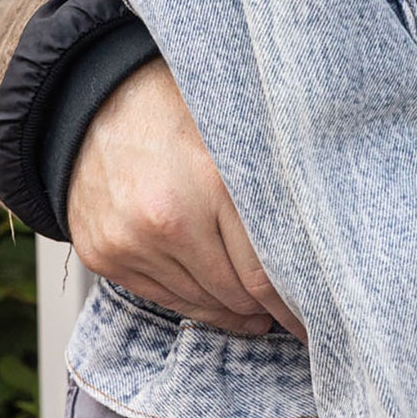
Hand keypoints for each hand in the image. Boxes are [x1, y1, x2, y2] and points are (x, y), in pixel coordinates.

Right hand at [67, 57, 303, 339]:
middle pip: (231, 294)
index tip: (313, 317)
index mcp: (212, 182)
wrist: (97, 100)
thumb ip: (271, 180)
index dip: (292, 302)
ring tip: (255, 313)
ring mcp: (130, 242)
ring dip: (229, 310)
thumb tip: (319, 238)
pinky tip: (213, 297)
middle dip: (265, 310)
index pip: (262, 272)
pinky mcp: (103, 256)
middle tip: (292, 317)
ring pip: (197, 301)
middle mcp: (167, 219)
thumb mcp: (238, 129)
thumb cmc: (180, 106)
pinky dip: (191, 300)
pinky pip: (160, 297)